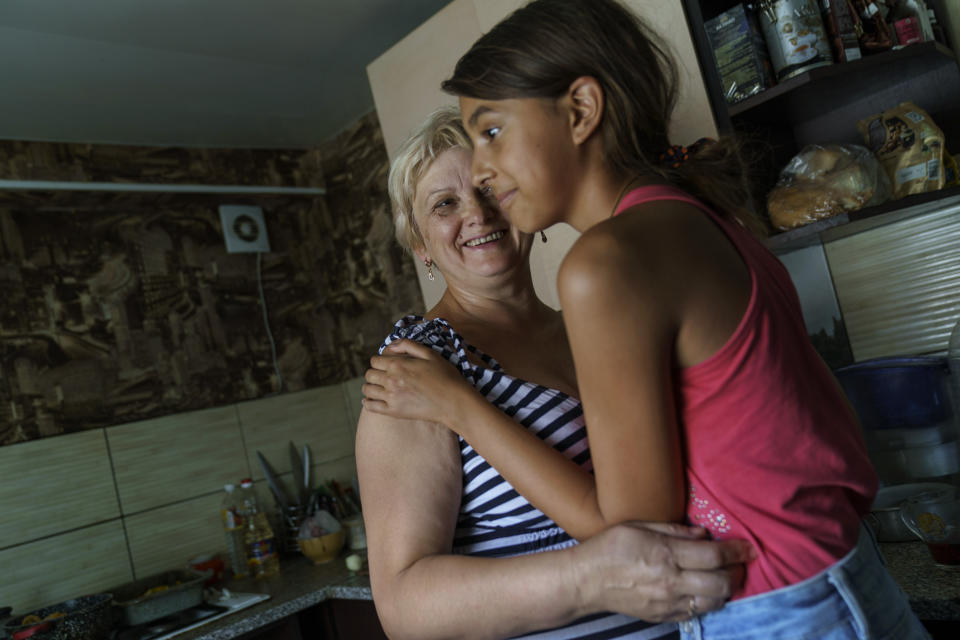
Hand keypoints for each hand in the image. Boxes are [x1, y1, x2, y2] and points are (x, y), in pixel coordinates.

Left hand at [362, 339, 475, 428]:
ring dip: (370, 386)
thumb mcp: (430, 354)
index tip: (386, 364)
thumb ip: (408, 345)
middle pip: (369, 374)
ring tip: (378, 387)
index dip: (379, 361)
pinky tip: (372, 400)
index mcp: (398, 364)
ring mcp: (391, 397)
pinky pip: (370, 406)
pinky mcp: (393, 411)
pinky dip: (367, 402)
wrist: (453, 402)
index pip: (374, 360)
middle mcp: (391, 380)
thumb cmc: (445, 376)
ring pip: (367, 389)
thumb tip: (390, 345)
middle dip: (374, 373)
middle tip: (383, 376)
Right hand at [570, 522, 753, 621]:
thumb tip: (703, 533)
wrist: (586, 581)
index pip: (713, 554)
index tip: (749, 548)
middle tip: (740, 563)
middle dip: (737, 572)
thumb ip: (673, 530)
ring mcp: (668, 602)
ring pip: (713, 601)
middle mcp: (671, 581)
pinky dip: (708, 601)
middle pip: (721, 582)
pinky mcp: (663, 616)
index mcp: (665, 554)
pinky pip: (697, 612)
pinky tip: (705, 590)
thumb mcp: (638, 526)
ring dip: (726, 589)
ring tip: (726, 577)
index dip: (736, 551)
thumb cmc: (609, 547)